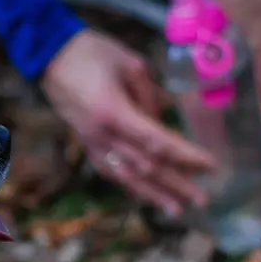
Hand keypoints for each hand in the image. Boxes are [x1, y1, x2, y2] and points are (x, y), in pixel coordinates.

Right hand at [41, 29, 216, 216]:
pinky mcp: (87, 143)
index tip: (210, 165)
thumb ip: (150, 95)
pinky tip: (146, 193)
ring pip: (127, 175)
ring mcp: (92, 142)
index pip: (157, 141)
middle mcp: (103, 135)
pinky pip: (111, 170)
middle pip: (145, 165)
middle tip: (203, 199)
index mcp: (114, 112)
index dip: (185, 155)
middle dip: (176, 183)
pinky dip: (131, 184)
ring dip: (153, 193)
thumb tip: (163, 117)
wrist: (50, 56)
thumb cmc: (91, 52)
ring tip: (176, 209)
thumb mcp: (130, 63)